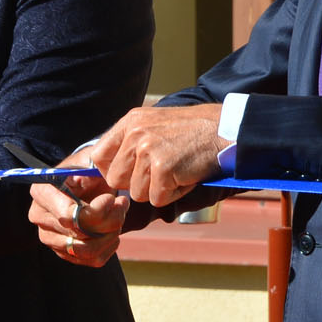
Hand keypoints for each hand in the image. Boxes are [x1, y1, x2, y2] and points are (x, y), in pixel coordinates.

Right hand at [28, 151, 129, 266]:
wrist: (89, 185)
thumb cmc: (89, 170)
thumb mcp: (91, 161)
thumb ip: (91, 166)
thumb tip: (90, 176)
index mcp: (41, 191)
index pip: (67, 214)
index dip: (96, 211)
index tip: (111, 198)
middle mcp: (39, 217)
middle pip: (80, 233)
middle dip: (109, 219)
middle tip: (123, 202)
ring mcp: (50, 238)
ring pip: (87, 250)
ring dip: (111, 234)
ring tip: (120, 216)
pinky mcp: (64, 253)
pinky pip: (92, 260)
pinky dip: (109, 247)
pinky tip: (113, 231)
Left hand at [90, 103, 226, 207]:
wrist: (223, 129)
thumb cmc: (191, 131)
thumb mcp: (154, 124)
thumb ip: (130, 142)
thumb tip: (105, 169)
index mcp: (130, 122)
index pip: (98, 157)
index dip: (110, 172)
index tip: (126, 175)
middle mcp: (135, 134)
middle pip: (115, 180)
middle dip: (137, 183)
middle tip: (160, 172)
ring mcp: (147, 150)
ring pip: (136, 193)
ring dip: (158, 189)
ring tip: (176, 170)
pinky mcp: (163, 168)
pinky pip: (157, 199)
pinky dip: (173, 194)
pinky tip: (185, 176)